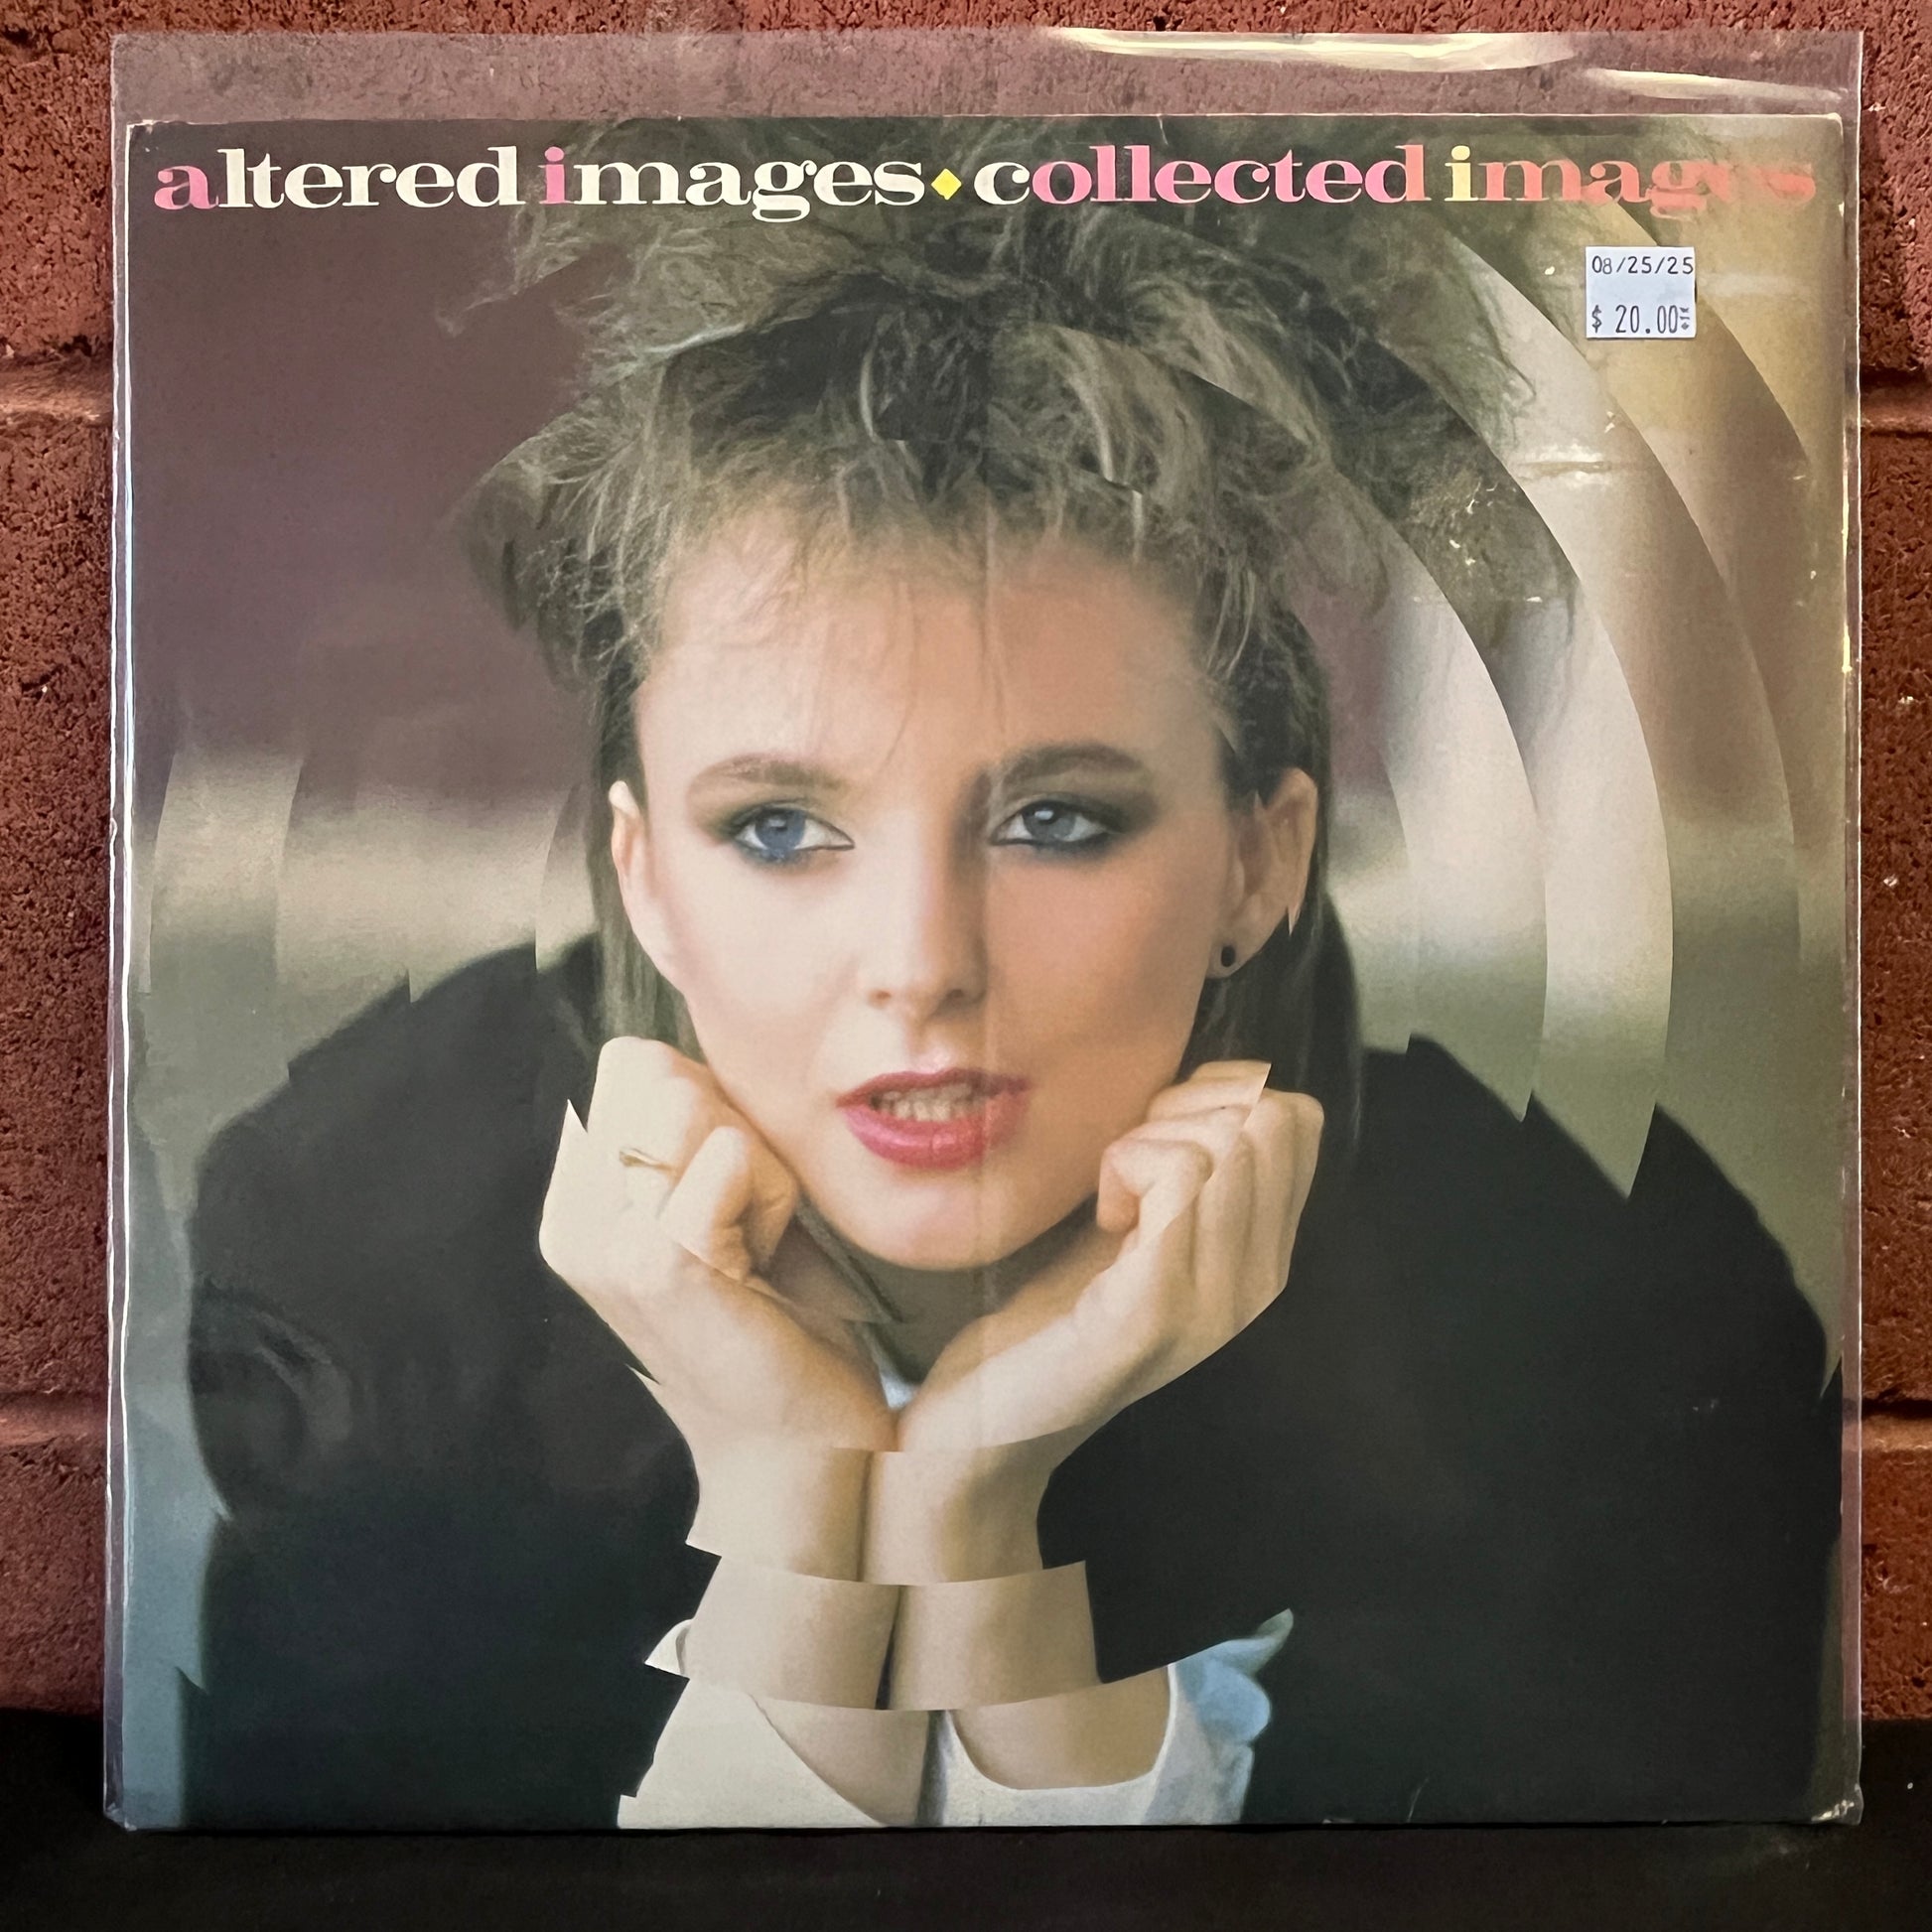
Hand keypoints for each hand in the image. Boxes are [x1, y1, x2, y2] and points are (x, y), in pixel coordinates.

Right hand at [539, 1038, 893, 1453]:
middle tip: (747, 1223)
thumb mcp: (716, 1203)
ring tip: (756, 1244)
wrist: (801, 1449)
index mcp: (572, 1203)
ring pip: (693, 1104)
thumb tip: (680, 1055)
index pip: (631, 1062)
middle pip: (655, 1069)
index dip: (706, 1104)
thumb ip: (687, 1128)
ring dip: (759, 1166)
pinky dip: (776, 1198)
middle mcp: (570, 1222)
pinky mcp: (658, 1264)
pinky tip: (766, 1263)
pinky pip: (732, 1155)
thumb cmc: (775, 1318)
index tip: (731, 1194)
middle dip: (730, 1127)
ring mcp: (605, 1245)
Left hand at [869, 1063, 1321, 1580]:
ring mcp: (1217, 1301)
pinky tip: (1102, 1215)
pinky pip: (1181, 1178)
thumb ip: (1183, 1168)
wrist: (987, 1428)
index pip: (1298, 1120)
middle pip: (1271, 1120)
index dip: (1220, 1096)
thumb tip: (1212, 1078)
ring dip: (1151, 1139)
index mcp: (1260, 1259)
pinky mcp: (1159, 1308)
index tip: (1155, 1141)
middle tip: (1126, 1164)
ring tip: (1112, 1195)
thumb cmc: (1049, 1314)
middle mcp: (1258, 1283)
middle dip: (1187, 1110)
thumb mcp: (1133, 1228)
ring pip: (1232, 1142)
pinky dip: (1128, 1164)